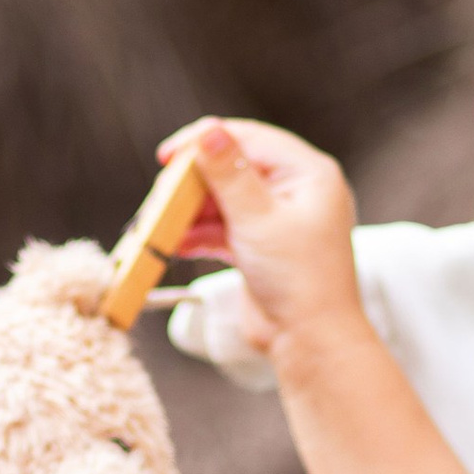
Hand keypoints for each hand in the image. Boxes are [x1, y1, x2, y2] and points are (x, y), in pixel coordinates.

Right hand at [157, 116, 366, 363]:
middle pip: (234, 169)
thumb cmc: (300, 280)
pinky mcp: (261, 247)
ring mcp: (278, 220)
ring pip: (225, 201)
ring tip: (163, 223)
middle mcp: (296, 192)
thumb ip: (228, 174)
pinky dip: (200, 235)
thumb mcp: (258, 219)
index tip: (169, 155)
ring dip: (192, 212)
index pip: (251, 139)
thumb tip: (208, 131)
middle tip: (163, 195)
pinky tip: (176, 243)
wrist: (310, 342)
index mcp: (308, 174)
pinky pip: (224, 229)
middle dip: (196, 183)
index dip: (207, 142)